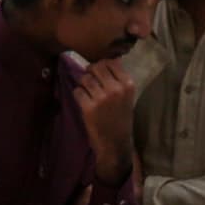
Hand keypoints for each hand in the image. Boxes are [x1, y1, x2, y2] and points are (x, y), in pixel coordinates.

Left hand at [73, 59, 137, 184]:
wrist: (115, 143)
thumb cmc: (120, 119)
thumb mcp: (126, 97)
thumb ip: (117, 80)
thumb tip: (103, 62)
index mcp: (127, 85)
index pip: (111, 62)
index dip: (102, 65)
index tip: (99, 72)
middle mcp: (116, 89)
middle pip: (96, 67)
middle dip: (90, 72)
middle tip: (90, 81)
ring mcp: (101, 98)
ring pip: (85, 78)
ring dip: (83, 84)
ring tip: (87, 92)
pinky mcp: (88, 107)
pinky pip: (77, 91)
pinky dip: (78, 95)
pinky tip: (84, 102)